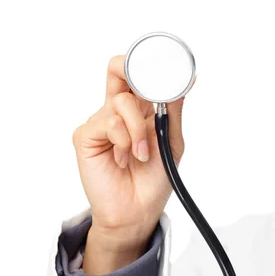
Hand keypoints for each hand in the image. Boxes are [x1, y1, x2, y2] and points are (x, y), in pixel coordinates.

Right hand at [72, 55, 185, 272]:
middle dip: (133, 69)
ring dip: (138, 129)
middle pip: (118, 69)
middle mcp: (119, 111)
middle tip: (149, 90)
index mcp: (141, 109)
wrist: (138, 210)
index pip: (140, 74)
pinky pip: (108, 122)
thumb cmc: (154, 178)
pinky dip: (124, 140)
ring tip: (142, 153)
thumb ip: (172, 110)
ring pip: (121, 101)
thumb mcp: (171, 140)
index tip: (173, 70)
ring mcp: (101, 121)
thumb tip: (186, 81)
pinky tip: (124, 158)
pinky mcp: (86, 136)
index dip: (152, 66)